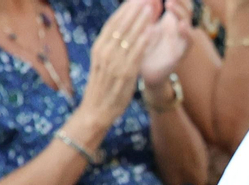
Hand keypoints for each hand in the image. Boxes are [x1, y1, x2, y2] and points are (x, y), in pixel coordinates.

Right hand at [77, 0, 157, 125]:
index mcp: (99, 47)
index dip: (124, 9)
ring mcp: (113, 62)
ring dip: (140, 20)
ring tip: (151, 6)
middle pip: (120, 25)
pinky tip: (152, 31)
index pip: (113, 23)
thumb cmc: (103, 87)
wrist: (96, 111)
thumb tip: (121, 33)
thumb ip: (112, 48)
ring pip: (128, 36)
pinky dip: (143, 41)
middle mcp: (104, 51)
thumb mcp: (104, 63)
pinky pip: (135, 54)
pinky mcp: (124, 74)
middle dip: (133, 9)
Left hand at [139, 0, 191, 88]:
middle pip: (185, 9)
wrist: (145, 73)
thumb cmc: (145, 48)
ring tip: (170, 4)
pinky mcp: (180, 54)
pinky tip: (182, 25)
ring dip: (180, 13)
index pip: (178, 3)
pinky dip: (188, 34)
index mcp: (169, 21)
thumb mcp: (145, 26)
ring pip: (187, 23)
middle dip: (180, 0)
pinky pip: (188, 43)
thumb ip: (148, 12)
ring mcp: (180, 40)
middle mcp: (177, 29)